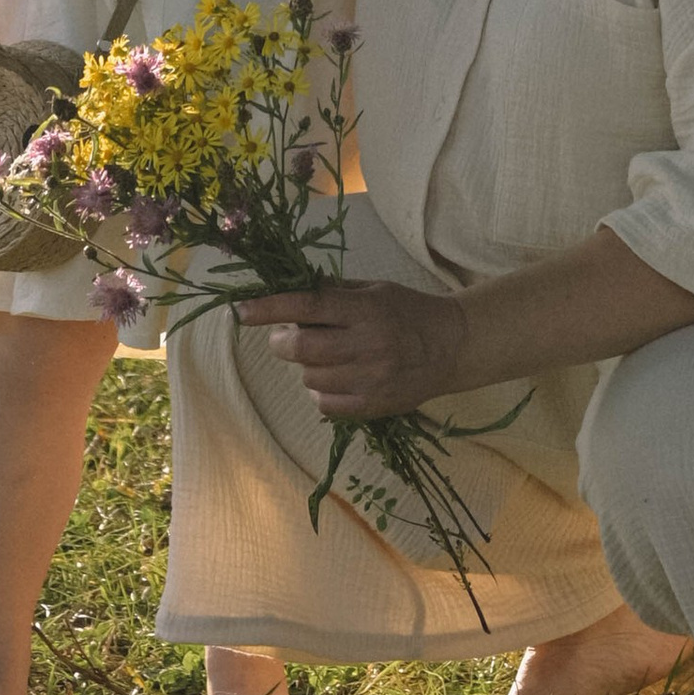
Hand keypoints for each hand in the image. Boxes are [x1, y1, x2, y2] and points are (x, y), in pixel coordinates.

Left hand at [238, 280, 474, 421]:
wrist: (453, 346)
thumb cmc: (409, 311)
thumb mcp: (375, 289)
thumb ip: (333, 291)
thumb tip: (287, 288)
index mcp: (367, 309)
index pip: (309, 305)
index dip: (270, 308)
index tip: (240, 310)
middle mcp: (368, 344)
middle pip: (301, 347)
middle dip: (282, 341)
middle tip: (283, 336)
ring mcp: (370, 379)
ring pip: (309, 377)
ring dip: (306, 366)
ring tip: (326, 356)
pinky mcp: (372, 406)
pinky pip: (324, 403)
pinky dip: (321, 391)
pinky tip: (338, 378)